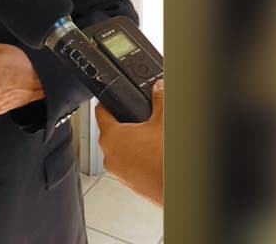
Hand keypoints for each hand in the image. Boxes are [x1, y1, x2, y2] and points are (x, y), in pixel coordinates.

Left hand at [95, 80, 163, 206]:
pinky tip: (154, 155)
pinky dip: (138, 159)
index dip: (106, 102)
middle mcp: (109, 156)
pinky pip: (129, 165)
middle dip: (125, 124)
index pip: (100, 112)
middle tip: (140, 120)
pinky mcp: (130, 184)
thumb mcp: (163, 120)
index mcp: (111, 137)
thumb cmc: (164, 159)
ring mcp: (118, 172)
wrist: (175, 188)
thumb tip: (158, 87)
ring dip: (132, 143)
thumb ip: (159, 99)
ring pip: (120, 150)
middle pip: (111, 132)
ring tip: (151, 139)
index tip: (110, 99)